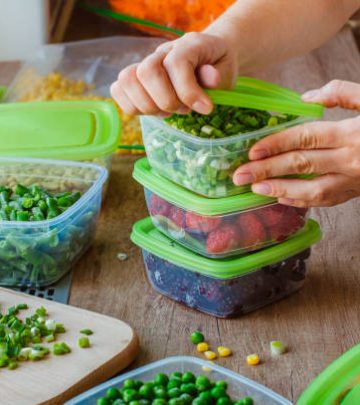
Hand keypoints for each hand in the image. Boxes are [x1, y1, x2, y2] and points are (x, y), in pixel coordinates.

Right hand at [110, 32, 237, 115]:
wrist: (209, 57)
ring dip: (148, 106)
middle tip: (183, 110)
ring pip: (127, 81)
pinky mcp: (135, 79)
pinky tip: (153, 111)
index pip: (176, 64)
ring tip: (168, 112)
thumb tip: (211, 79)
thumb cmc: (217, 66)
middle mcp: (162, 52)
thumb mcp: (227, 70)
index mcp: (187, 45)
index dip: (188, 91)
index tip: (206, 108)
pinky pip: (118, 90)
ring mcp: (145, 64)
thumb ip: (218, 75)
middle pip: (147, 72)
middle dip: (166, 100)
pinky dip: (132, 106)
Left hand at [233, 80, 359, 207]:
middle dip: (267, 170)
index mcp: (352, 133)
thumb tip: (306, 97)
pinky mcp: (356, 193)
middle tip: (239, 175)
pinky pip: (326, 201)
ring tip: (255, 190)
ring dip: (280, 190)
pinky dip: (302, 201)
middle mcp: (351, 160)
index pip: (305, 138)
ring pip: (312, 190)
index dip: (276, 144)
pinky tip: (281, 198)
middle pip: (301, 165)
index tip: (251, 150)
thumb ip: (342, 93)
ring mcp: (354, 180)